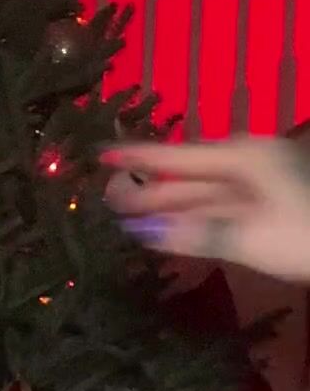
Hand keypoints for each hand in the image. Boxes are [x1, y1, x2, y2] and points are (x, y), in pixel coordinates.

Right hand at [104, 134, 309, 283]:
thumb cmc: (303, 235)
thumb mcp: (247, 236)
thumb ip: (194, 232)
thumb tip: (143, 229)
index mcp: (241, 159)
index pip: (179, 158)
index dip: (139, 158)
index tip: (102, 154)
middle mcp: (247, 164)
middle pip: (189, 175)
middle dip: (149, 185)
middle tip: (107, 194)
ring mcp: (260, 185)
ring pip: (203, 193)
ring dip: (167, 203)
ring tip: (129, 212)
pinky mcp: (267, 207)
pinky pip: (218, 207)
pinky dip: (192, 216)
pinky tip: (172, 226)